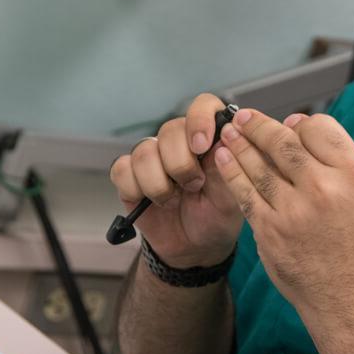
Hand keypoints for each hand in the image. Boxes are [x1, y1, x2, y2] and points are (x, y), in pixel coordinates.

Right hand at [109, 94, 243, 267]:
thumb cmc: (217, 216)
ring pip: (144, 151)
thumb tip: (226, 135)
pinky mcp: (130, 175)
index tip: (201, 146)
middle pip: (170, 129)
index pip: (203, 106)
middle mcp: (179, 141)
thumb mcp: (230, 197)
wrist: (195, 248)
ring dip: (159, 183)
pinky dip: (136, 189)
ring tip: (173, 199)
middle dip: (181, 164)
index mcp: (209, 138)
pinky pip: (122, 169)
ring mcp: (153, 157)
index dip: (199, 120)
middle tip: (194, 187)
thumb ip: (228, 167)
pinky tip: (151, 202)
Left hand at [211, 108, 353, 317]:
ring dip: (239, 144)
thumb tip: (296, 128)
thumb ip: (335, 161)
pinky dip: (231, 172)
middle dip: (259, 126)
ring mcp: (295, 210)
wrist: (350, 296)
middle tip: (244, 117)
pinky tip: (223, 160)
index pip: (320, 129)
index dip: (299, 123)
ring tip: (228, 133)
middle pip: (284, 142)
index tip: (287, 123)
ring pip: (259, 165)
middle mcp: (325, 188)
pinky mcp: (271, 231)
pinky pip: (245, 192)